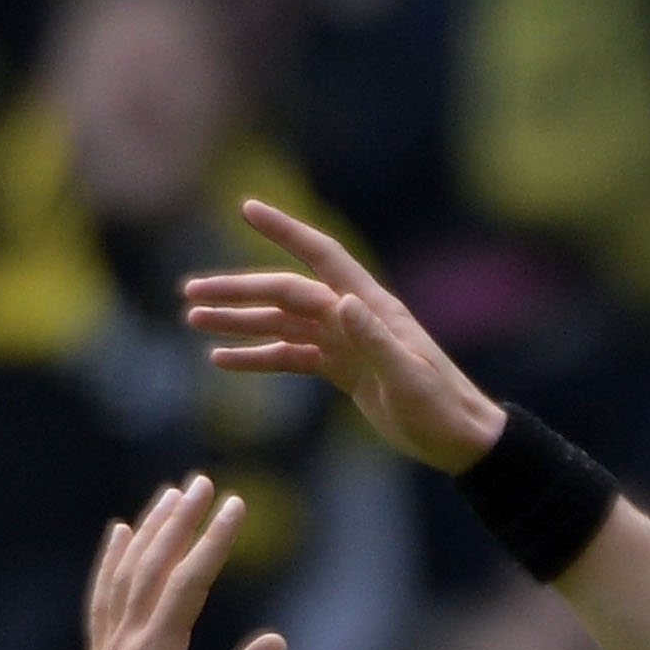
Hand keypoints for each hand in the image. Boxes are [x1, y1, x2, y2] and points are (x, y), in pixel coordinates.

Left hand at [59, 478, 287, 649]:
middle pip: (151, 567)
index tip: (235, 506)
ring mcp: (110, 647)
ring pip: (125, 574)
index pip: (186, 586)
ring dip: (149, 530)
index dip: (213, 543)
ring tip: (171, 495)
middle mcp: (127, 643)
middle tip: (203, 481)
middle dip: (179, 521)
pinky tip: (119, 533)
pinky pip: (104, 594)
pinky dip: (111, 559)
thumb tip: (275, 640)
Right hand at [183, 203, 506, 471]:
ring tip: (194, 321)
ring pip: (283, 323)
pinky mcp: (344, 370)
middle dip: (238, 290)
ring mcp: (348, 343)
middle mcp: (356, 318)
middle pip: (287, 293)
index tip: (247, 208)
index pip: (322, 258)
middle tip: (189, 294)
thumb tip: (342, 301)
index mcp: (372, 309)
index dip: (286, 230)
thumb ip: (376, 342)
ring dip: (240, 321)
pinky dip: (259, 357)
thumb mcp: (409, 379)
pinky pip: (293, 356)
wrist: (460, 441)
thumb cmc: (441, 409)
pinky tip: (222, 360)